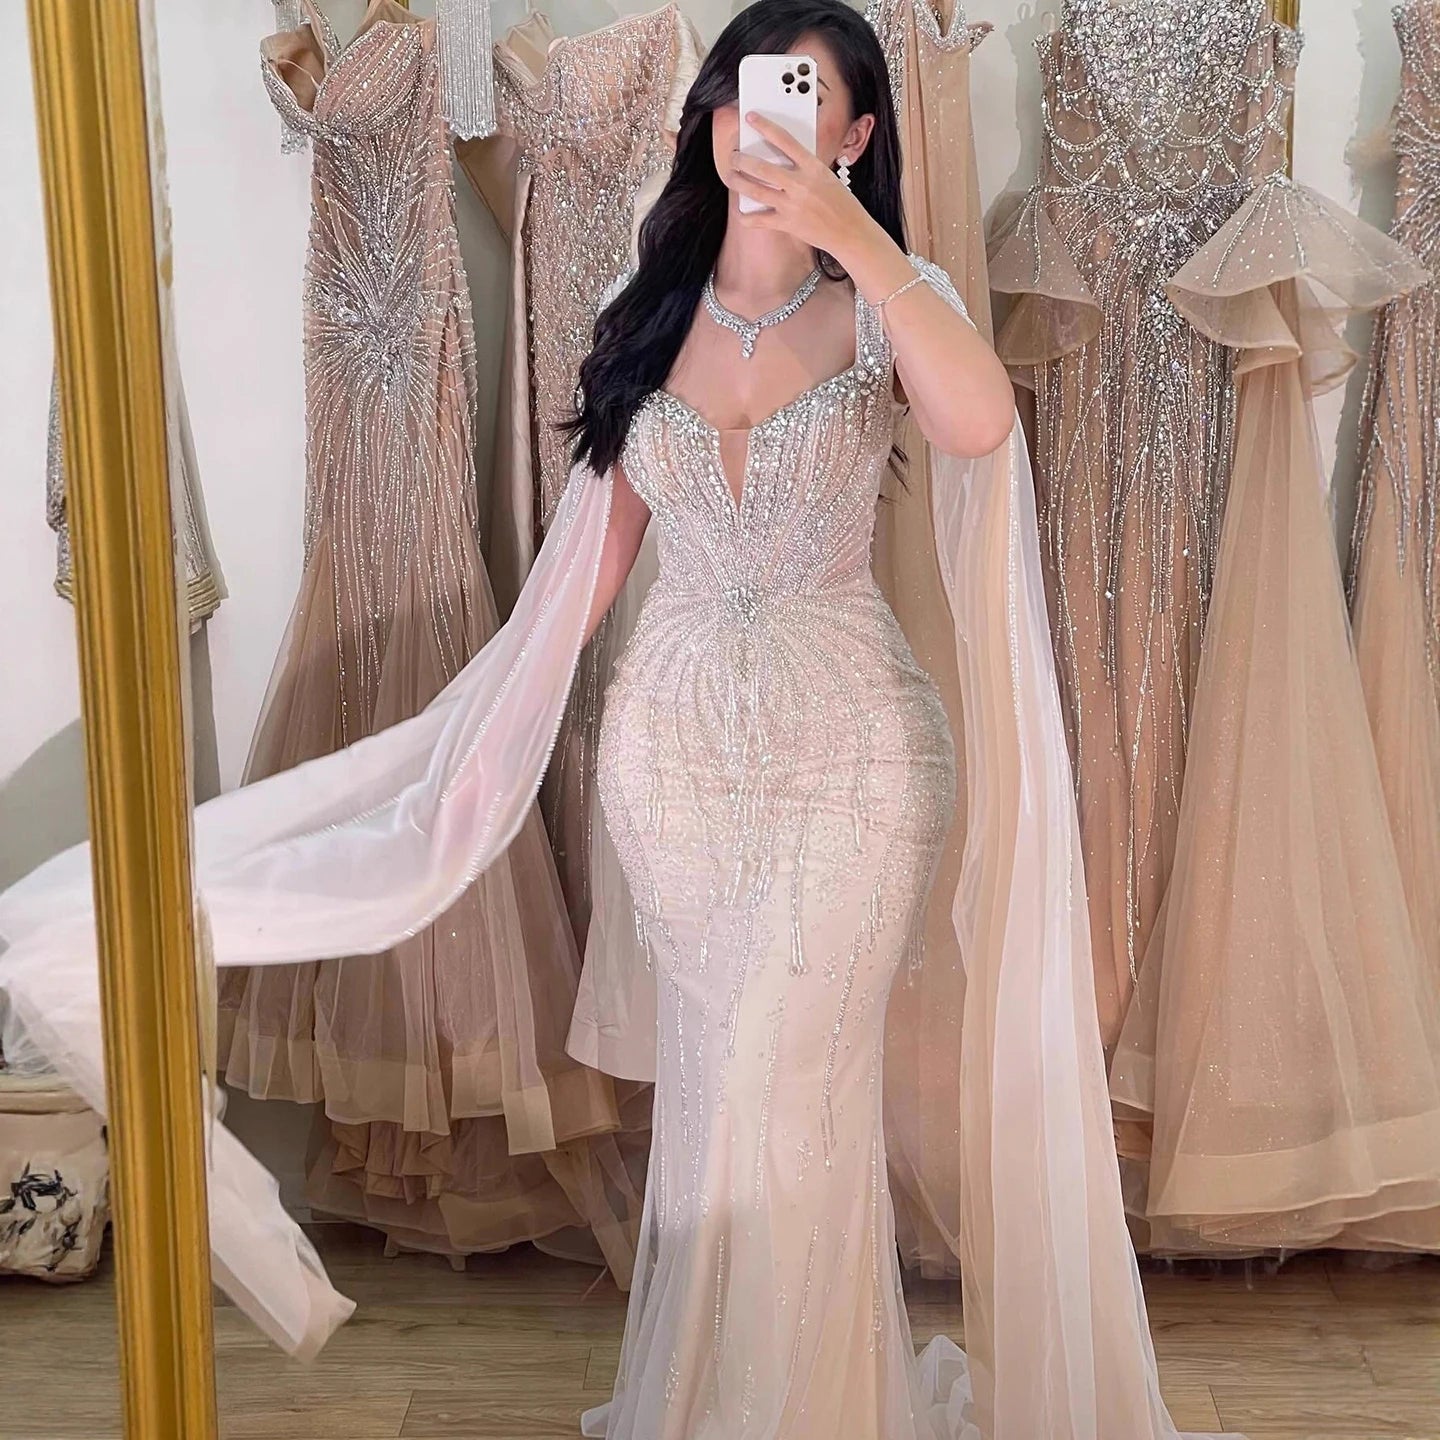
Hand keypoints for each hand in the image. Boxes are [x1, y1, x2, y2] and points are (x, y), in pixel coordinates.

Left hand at [728, 113, 877, 259]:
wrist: (850, 231)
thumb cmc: (841, 202)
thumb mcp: (825, 176)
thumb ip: (804, 167)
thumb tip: (780, 158)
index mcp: (812, 167)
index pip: (785, 140)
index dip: (765, 126)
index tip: (751, 117)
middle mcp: (800, 185)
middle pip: (762, 168)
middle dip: (742, 160)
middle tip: (733, 156)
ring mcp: (792, 205)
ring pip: (756, 191)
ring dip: (738, 182)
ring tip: (730, 176)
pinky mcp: (787, 224)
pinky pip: (759, 220)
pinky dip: (746, 216)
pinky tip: (740, 211)